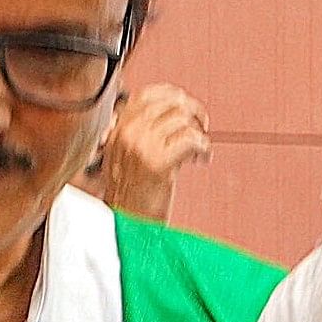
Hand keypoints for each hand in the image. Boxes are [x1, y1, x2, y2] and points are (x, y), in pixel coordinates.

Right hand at [83, 85, 212, 222]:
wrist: (126, 227)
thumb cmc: (129, 198)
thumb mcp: (122, 158)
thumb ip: (135, 133)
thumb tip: (164, 110)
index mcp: (118, 129)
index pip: (147, 94)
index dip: (173, 95)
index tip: (185, 106)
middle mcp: (127, 133)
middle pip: (170, 102)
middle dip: (193, 112)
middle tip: (201, 126)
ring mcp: (141, 147)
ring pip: (183, 118)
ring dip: (199, 133)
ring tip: (198, 151)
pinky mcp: (158, 163)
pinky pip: (191, 139)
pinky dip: (203, 148)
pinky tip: (200, 160)